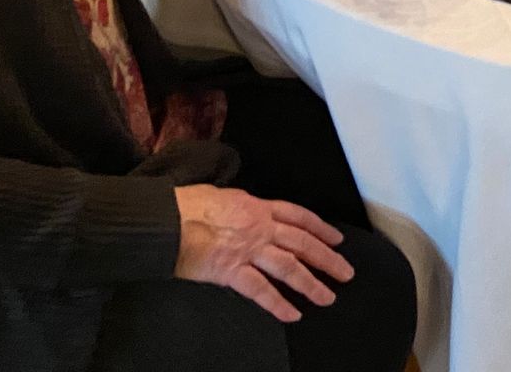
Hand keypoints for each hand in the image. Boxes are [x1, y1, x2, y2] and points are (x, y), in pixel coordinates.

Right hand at [173, 185, 352, 323]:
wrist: (165, 219)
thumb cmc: (186, 205)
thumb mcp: (222, 195)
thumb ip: (241, 207)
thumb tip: (246, 211)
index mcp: (257, 207)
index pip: (298, 216)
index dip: (320, 228)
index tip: (336, 238)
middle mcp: (259, 227)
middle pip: (302, 243)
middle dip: (327, 259)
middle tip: (345, 272)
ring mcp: (247, 249)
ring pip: (289, 267)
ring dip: (311, 284)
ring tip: (327, 297)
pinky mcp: (231, 271)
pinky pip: (261, 290)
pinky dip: (278, 304)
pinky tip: (292, 314)